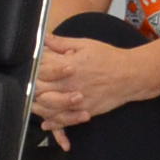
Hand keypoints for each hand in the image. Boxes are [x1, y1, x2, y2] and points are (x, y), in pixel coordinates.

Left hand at [33, 33, 151, 130]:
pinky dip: (54, 123)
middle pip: (40, 89)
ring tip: (34, 103)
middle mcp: (70, 83)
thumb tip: (44, 37)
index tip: (29, 67)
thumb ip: (61, 43)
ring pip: (50, 107)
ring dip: (39, 106)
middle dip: (32, 87)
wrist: (131, 75)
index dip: (32, 67)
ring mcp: (78, 99)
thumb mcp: (84, 44)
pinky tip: (46, 122)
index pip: (40, 68)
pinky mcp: (86, 111)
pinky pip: (66, 120)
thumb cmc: (109, 57)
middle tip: (28, 86)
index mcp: (68, 65)